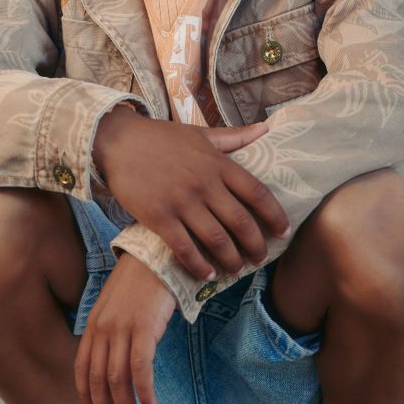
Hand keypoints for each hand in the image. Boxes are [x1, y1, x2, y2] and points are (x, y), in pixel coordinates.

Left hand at [74, 252, 176, 403]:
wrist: (156, 256)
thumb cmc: (141, 283)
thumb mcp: (116, 307)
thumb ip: (112, 332)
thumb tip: (117, 359)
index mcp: (93, 326)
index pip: (82, 372)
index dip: (87, 399)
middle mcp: (102, 330)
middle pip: (98, 383)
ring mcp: (121, 329)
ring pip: (117, 381)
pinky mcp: (143, 327)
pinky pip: (140, 367)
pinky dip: (143, 391)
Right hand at [92, 107, 289, 279]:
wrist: (119, 141)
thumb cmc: (161, 137)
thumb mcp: (201, 134)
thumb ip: (234, 136)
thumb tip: (266, 128)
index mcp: (218, 164)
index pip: (258, 193)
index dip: (275, 216)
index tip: (285, 232)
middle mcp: (205, 184)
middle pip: (242, 223)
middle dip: (256, 246)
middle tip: (260, 258)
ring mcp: (181, 202)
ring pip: (217, 240)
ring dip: (231, 260)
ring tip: (235, 270)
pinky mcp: (158, 217)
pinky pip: (184, 248)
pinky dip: (199, 266)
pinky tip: (207, 274)